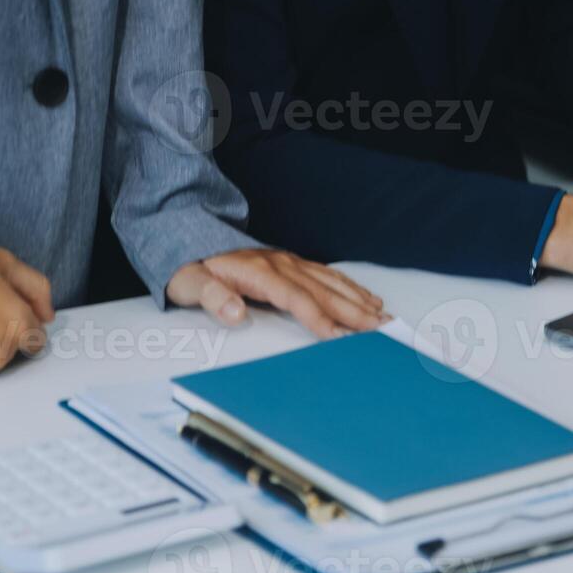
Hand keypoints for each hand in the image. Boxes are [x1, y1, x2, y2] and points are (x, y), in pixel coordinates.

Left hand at [167, 248, 385, 339]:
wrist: (190, 236)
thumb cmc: (190, 265)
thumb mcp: (189, 282)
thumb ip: (211, 297)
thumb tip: (235, 313)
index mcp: (259, 272)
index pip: (296, 299)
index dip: (319, 318)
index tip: (339, 336)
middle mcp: (281, 264)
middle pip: (324, 291)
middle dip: (355, 311)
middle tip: (381, 328)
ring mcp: (289, 262)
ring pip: (331, 282)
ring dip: (358, 299)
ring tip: (382, 315)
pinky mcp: (292, 263)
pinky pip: (327, 275)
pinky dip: (350, 286)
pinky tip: (365, 296)